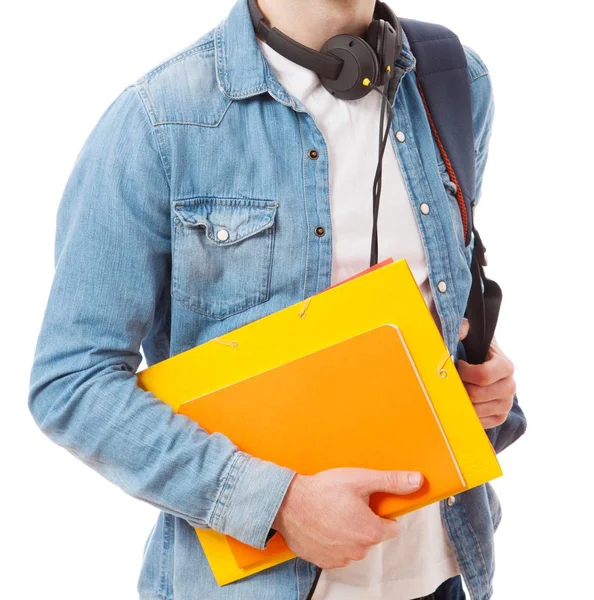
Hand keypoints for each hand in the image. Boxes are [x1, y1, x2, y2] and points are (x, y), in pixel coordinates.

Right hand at [272, 468, 423, 568]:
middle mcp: (358, 550)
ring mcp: (341, 558)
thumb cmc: (322, 491)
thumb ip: (391, 482)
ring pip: (354, 544)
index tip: (370, 504)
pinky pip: (337, 552)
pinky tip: (323, 524)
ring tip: (332, 512)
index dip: (382, 514)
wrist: (288, 504)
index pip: (392, 528)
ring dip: (348, 531)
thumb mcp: (360, 479)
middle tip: (347, 503)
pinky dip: (333, 540)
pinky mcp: (324, 561)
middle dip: (363, 521)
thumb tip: (417, 481)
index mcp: (371, 531)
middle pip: (372, 535)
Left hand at [456, 318, 515, 428]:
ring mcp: (505, 404)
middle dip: (459, 387)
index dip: (464, 372)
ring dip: (460, 400)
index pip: (483, 376)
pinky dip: (466, 413)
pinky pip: (479, 422)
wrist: (480, 364)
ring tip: (457, 388)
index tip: (458, 364)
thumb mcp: (468, 335)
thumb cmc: (471, 349)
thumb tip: (462, 329)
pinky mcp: (499, 417)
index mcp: (505, 366)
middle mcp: (510, 386)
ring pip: (475, 410)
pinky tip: (463, 400)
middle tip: (454, 379)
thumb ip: (462, 329)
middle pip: (476, 395)